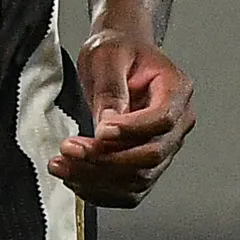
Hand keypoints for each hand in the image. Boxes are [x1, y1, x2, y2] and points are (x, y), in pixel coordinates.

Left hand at [49, 29, 193, 207]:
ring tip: (61, 166)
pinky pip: (130, 189)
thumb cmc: (117, 49)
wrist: (118, 54)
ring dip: (98, 179)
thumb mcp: (108, 56)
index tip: (99, 131)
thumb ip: (111, 90)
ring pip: (139, 178)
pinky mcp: (145, 162)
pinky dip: (101, 191)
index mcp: (176, 90)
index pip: (162, 120)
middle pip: (152, 155)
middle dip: (107, 159)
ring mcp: (164, 146)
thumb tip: (107, 127)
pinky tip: (74, 179)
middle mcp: (178, 122)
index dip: (131, 130)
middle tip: (69, 148)